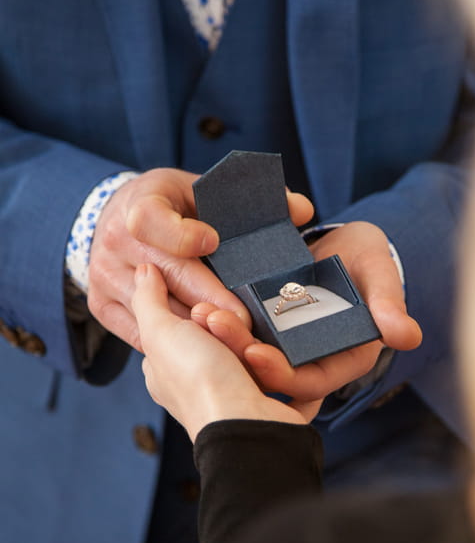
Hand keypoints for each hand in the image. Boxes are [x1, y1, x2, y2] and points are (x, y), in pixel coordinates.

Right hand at [88, 168, 313, 350]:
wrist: (114, 218)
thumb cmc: (173, 205)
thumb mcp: (204, 189)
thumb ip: (255, 201)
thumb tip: (303, 211)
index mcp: (140, 202)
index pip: (152, 220)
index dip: (182, 235)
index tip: (212, 243)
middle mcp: (115, 241)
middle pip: (166, 277)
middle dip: (211, 301)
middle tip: (249, 321)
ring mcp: (105, 277)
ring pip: (158, 313)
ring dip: (199, 331)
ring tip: (239, 344)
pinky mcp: (102, 307)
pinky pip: (144, 335)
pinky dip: (179, 345)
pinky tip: (213, 353)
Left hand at [132, 263, 319, 440]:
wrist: (247, 426)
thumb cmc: (199, 384)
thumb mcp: (161, 333)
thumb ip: (147, 300)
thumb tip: (142, 271)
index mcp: (169, 375)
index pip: (180, 330)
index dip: (195, 315)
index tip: (204, 312)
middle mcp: (201, 388)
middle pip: (221, 339)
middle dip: (229, 329)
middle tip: (226, 327)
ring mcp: (238, 399)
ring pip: (255, 354)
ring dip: (255, 345)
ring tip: (253, 349)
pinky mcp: (272, 406)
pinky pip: (286, 375)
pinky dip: (285, 367)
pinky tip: (280, 360)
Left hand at [192, 221, 421, 402]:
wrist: (347, 241)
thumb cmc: (369, 258)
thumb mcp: (379, 275)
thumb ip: (390, 304)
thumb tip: (408, 337)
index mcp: (343, 359)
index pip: (311, 381)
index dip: (283, 373)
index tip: (255, 355)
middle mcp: (311, 359)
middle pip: (274, 371)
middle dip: (242, 353)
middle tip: (212, 327)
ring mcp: (285, 344)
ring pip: (252, 352)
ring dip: (225, 338)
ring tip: (200, 313)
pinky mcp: (265, 326)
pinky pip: (240, 331)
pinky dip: (221, 322)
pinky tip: (197, 305)